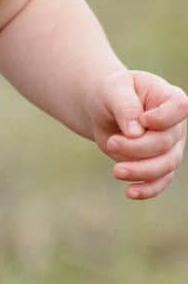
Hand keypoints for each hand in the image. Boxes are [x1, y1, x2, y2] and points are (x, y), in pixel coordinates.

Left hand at [90, 69, 186, 199]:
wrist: (103, 110)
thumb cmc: (111, 94)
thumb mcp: (113, 90)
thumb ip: (125, 107)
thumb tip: (135, 132)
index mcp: (169, 98)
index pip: (179, 108)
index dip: (162, 118)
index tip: (141, 120)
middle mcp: (174, 124)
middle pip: (166, 142)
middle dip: (137, 148)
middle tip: (111, 143)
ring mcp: (169, 147)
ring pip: (165, 165)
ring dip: (141, 171)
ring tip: (116, 171)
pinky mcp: (156, 164)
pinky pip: (160, 181)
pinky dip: (148, 189)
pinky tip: (130, 192)